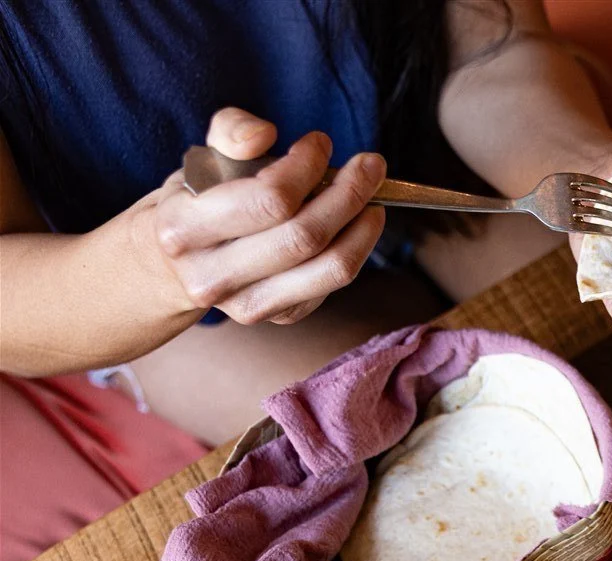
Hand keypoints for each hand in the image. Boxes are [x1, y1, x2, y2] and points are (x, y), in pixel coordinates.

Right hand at [147, 108, 384, 324]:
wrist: (174, 264)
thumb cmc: (200, 199)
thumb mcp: (203, 157)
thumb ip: (230, 132)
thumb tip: (263, 134)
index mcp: (183, 227)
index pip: (269, 200)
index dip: (306, 167)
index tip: (321, 142)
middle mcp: (211, 276)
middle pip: (305, 236)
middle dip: (348, 195)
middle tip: (370, 165)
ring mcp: (245, 304)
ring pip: (329, 268)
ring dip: (363, 228)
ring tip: (375, 198)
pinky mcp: (276, 316)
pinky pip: (331, 284)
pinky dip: (353, 250)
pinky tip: (354, 225)